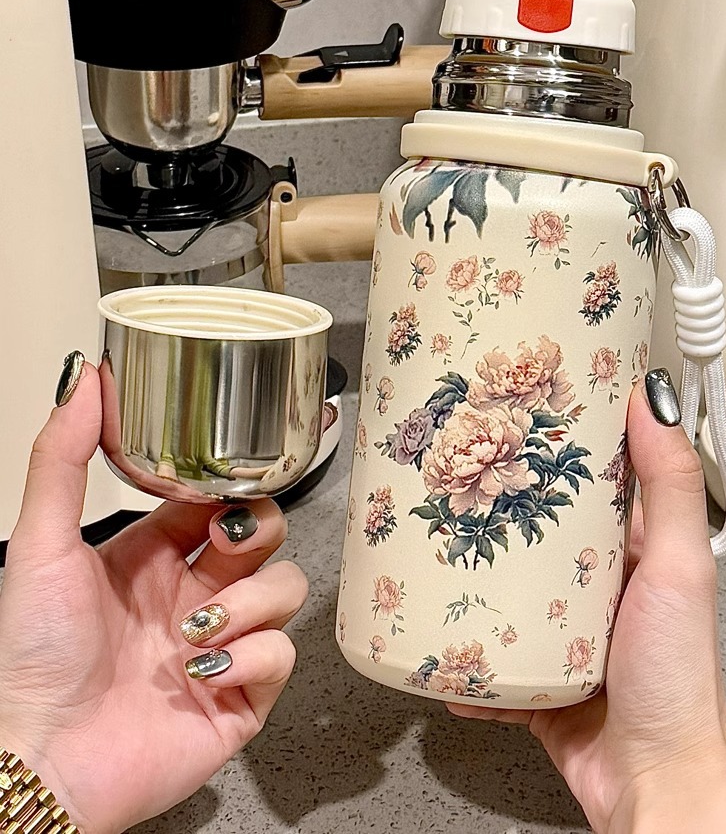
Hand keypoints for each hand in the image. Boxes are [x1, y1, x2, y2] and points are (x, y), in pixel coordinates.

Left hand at [0, 358, 306, 833]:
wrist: (41, 756)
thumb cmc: (32, 657)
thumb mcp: (41, 544)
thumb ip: (61, 457)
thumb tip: (84, 378)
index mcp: (154, 556)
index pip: (218, 501)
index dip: (233, 486)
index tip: (228, 482)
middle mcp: (193, 595)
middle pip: (268, 537)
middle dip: (261, 530)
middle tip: (229, 543)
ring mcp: (222, 645)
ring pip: (285, 592)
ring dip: (250, 603)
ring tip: (196, 628)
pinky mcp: (241, 698)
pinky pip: (282, 657)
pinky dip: (250, 657)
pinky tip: (202, 670)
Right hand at [446, 375, 725, 832]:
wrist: (654, 784)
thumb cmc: (679, 681)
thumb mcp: (679, 568)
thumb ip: (669, 489)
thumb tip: (649, 405)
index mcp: (634, 554)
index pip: (594, 483)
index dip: (560, 448)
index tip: (520, 414)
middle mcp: (598, 590)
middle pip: (539, 534)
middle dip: (498, 508)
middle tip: (453, 475)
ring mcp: (564, 636)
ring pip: (508, 592)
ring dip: (472, 577)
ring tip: (429, 546)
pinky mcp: (536, 680)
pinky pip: (490, 657)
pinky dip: (462, 652)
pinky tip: (434, 637)